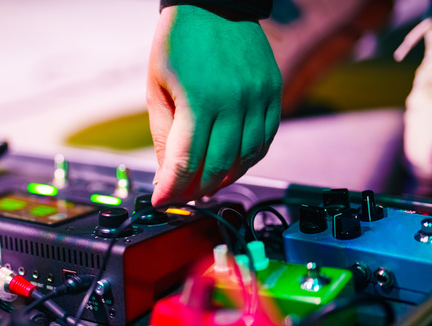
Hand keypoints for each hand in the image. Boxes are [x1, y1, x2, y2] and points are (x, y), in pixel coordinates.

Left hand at [147, 5, 280, 205]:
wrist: (215, 3)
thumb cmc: (179, 42)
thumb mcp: (158, 87)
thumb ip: (165, 134)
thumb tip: (168, 175)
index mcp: (200, 100)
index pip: (187, 162)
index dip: (173, 189)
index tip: (161, 200)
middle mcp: (235, 101)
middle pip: (219, 167)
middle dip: (196, 189)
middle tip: (181, 196)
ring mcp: (259, 97)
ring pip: (246, 159)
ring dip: (224, 179)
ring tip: (204, 185)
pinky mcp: (273, 93)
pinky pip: (265, 140)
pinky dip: (247, 160)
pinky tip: (230, 165)